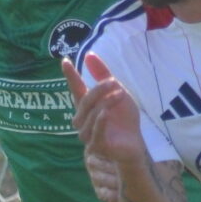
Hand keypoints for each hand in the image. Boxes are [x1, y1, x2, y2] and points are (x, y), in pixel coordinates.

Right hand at [64, 52, 146, 201]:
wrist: (135, 143)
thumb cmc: (124, 120)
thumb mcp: (117, 92)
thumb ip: (103, 75)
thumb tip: (89, 55)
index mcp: (88, 107)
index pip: (76, 90)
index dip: (70, 76)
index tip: (65, 61)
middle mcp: (84, 120)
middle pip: (84, 102)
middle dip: (98, 90)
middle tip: (112, 81)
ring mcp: (88, 134)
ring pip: (88, 117)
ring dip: (103, 103)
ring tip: (118, 95)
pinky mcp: (97, 146)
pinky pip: (95, 133)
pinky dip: (99, 122)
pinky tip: (106, 113)